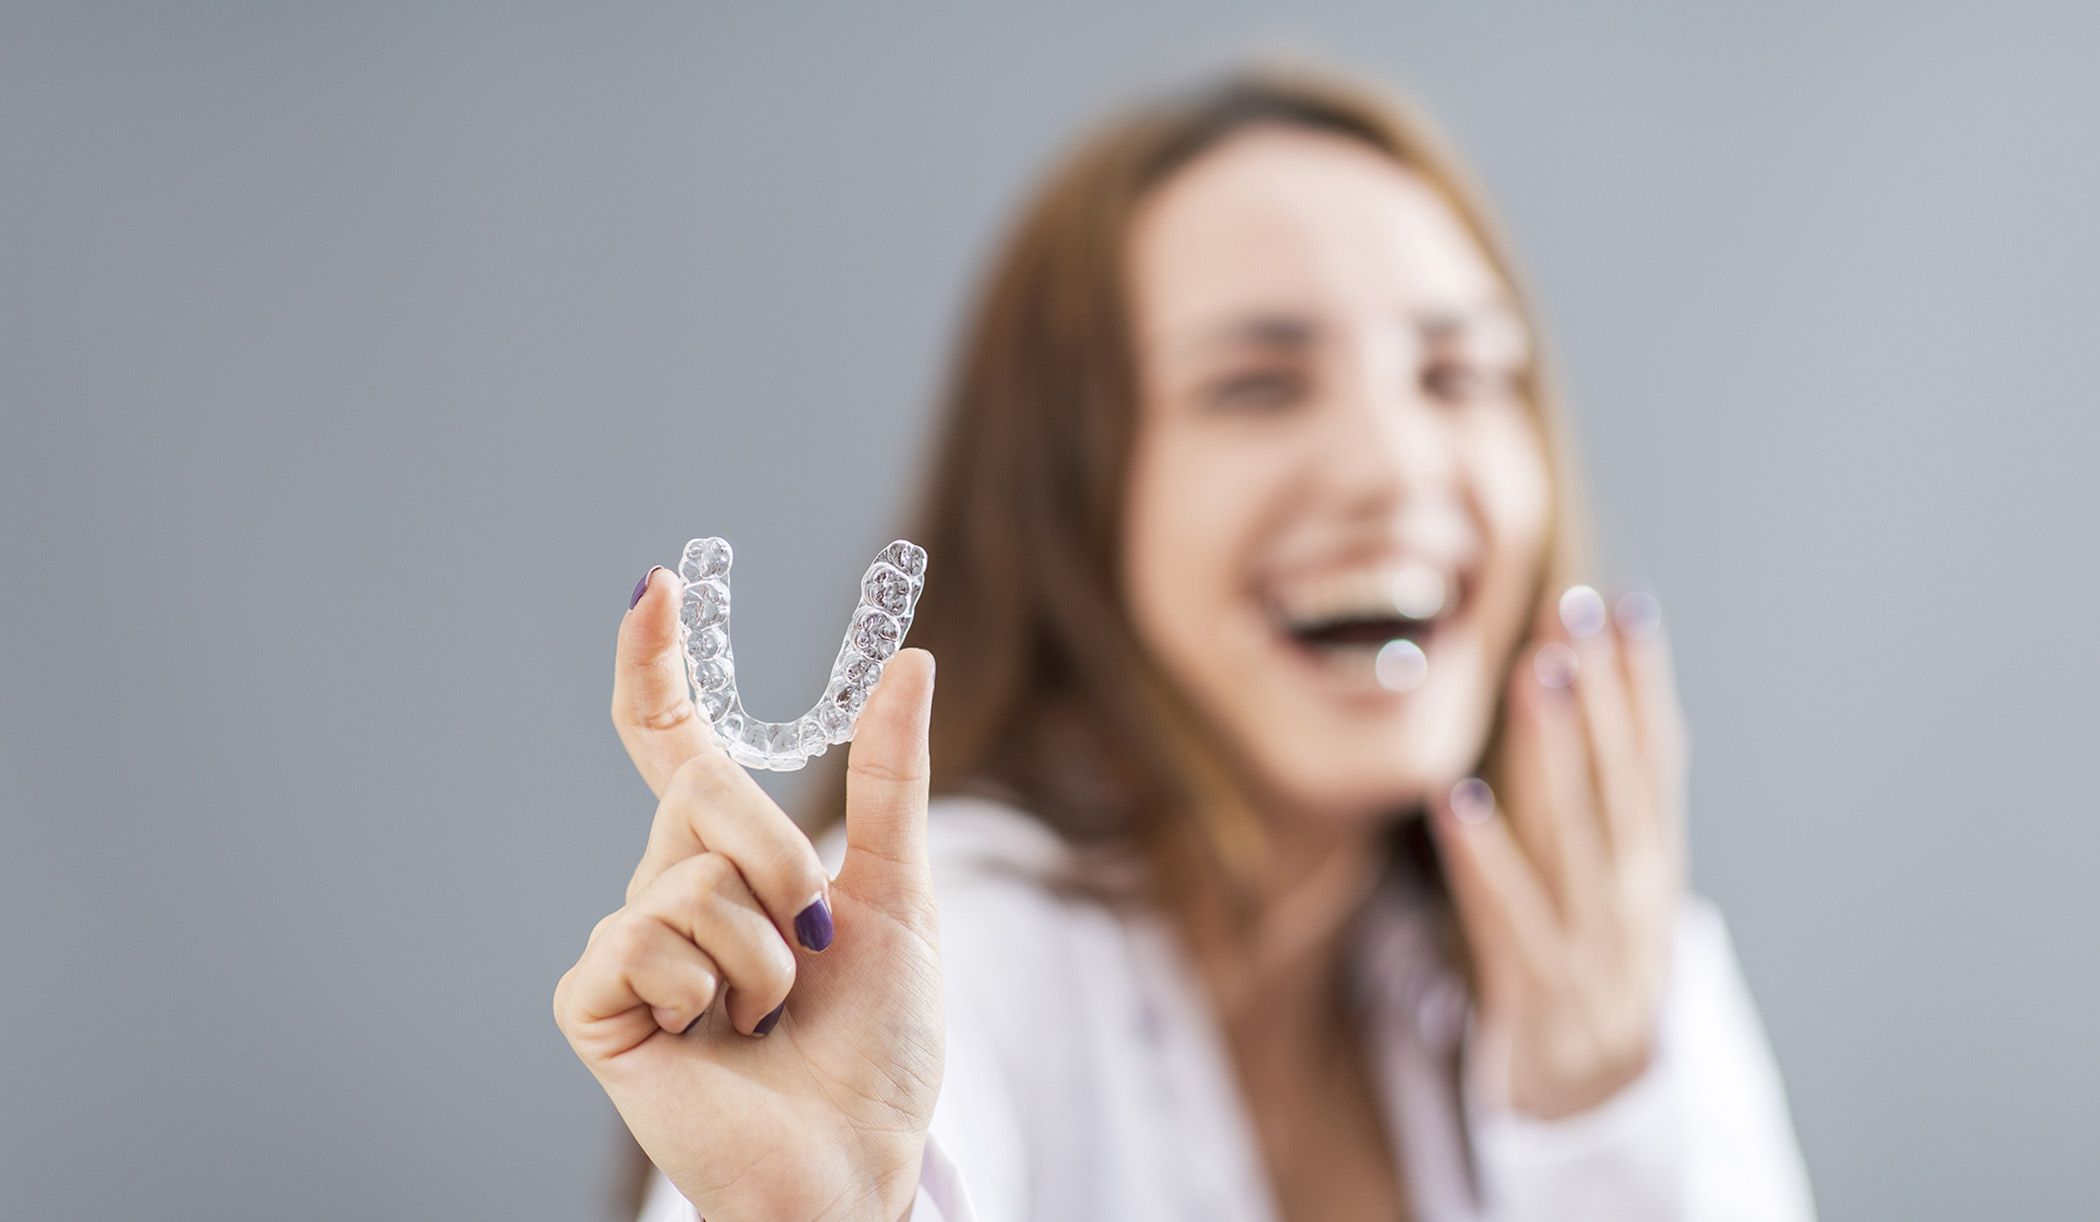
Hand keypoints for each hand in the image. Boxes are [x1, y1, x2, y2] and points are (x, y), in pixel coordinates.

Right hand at [553, 568, 943, 1220]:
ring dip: (764, 954)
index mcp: (732, 857)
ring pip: (687, 877)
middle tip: (818, 935)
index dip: (656, 663)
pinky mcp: (597, 1002)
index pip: (674, 740)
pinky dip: (707, 992)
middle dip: (784, 860)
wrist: (857, 1159)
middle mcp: (669, 885)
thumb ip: (891, 780)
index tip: (656, 584)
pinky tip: (714, 1041)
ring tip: (768, 1017)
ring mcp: (629, 943)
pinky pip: (643, 940)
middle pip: (699, 792)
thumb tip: (911, 662)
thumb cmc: (878, 1046)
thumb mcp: (902, 894)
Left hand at [1430, 584, 1687, 1119]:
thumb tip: (1598, 694)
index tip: (1627, 604)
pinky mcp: (1539, 992)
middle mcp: (1634, 898)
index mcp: (1653, 866)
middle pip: (1619, 780)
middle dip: (1600, 690)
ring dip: (1556, 749)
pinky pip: (1507, 914)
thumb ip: (1602, 803)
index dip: (1645, 682)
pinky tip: (1455, 796)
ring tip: (1535, 672)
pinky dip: (1485, 855)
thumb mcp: (1609, 885)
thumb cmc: (1586, 970)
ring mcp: (1592, 946)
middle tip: (1575, 608)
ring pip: (1575, 833)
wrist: (1596, 1111)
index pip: (1657, 760)